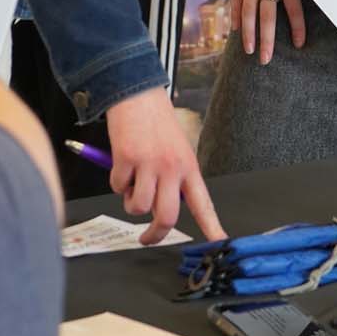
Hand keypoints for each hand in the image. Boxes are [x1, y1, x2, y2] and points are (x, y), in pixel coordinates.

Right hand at [105, 87, 225, 244]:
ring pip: (138, 207)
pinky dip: (116, 182)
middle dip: (154, 235)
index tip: (220, 242)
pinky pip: (118, 187)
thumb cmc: (156, 122)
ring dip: (130, 202)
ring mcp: (149, 164)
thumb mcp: (176, 151)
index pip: (204, 203)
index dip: (212, 227)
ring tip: (132, 183)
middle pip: (167, 217)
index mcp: (189, 167)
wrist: (138, 93)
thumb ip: (174, 179)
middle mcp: (172, 168)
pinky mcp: (126, 158)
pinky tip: (122, 164)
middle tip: (146, 238)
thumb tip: (162, 209)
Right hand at [231, 0, 304, 65]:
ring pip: (248, 10)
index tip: (300, 45)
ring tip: (249, 50)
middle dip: (266, 40)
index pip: (294, 10)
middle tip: (265, 60)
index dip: (297, 28)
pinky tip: (234, 28)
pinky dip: (234, 12)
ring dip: (248, 32)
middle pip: (266, 17)